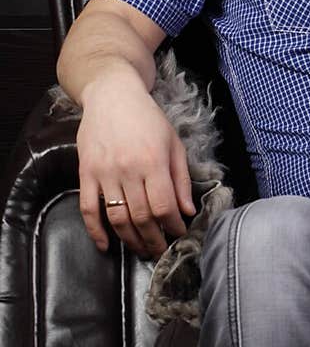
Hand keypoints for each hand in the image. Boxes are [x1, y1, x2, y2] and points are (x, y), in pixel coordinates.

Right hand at [76, 70, 194, 257]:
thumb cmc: (147, 118)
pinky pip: (88, 209)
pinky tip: (106, 246)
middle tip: (161, 251)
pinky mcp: (85, 173)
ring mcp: (104, 173)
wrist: (112, 96)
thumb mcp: (173, 143)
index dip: (173, 226)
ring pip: (117, 218)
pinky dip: (96, 231)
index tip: (179, 235)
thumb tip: (187, 210)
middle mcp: (128, 170)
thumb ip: (181, 178)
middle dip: (154, 240)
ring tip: (142, 250)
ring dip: (130, 240)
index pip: (164, 206)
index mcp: (153, 161)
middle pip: (142, 217)